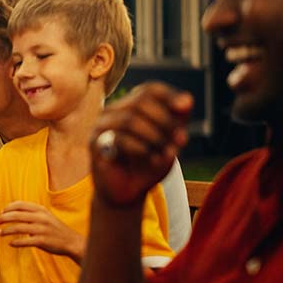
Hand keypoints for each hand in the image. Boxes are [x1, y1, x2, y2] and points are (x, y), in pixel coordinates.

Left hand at [0, 201, 85, 261]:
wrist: (71, 241)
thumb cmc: (55, 229)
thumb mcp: (46, 216)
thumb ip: (32, 213)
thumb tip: (13, 212)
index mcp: (41, 210)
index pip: (20, 204)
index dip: (8, 208)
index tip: (2, 212)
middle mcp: (40, 218)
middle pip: (16, 215)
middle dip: (3, 218)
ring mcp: (41, 229)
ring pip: (18, 228)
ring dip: (6, 230)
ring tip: (0, 233)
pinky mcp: (42, 241)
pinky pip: (24, 241)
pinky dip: (15, 242)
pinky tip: (10, 243)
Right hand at [91, 82, 192, 206]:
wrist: (129, 193)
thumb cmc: (148, 165)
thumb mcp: (169, 142)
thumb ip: (178, 121)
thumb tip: (187, 99)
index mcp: (132, 106)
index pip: (150, 90)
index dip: (169, 95)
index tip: (186, 107)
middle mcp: (114, 112)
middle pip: (141, 102)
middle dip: (166, 121)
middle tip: (181, 140)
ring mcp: (102, 126)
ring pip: (130, 120)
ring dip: (155, 137)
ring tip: (165, 153)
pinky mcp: (95, 144)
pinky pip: (119, 139)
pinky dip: (141, 149)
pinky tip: (151, 158)